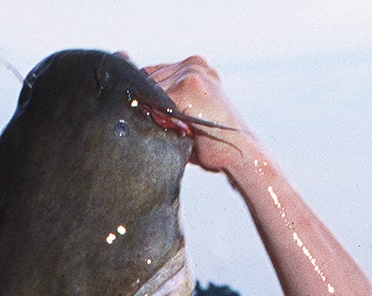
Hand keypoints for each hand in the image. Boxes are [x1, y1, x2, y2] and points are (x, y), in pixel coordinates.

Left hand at [143, 56, 257, 175]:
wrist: (240, 155)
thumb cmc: (210, 143)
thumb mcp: (183, 118)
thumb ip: (160, 106)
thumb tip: (130, 102)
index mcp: (194, 67)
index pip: (150, 74)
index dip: (145, 98)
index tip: (155, 116)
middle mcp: (193, 65)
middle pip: (146, 80)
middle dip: (148, 105)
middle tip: (171, 127)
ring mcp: (191, 73)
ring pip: (148, 92)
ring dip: (154, 114)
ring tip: (179, 129)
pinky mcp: (188, 86)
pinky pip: (155, 102)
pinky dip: (159, 119)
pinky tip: (177, 129)